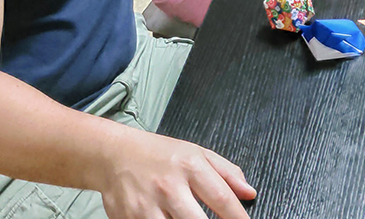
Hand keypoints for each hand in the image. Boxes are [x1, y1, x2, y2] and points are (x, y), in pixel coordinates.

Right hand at [99, 133, 254, 218]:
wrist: (114, 154)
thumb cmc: (160, 154)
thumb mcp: (197, 153)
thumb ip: (227, 173)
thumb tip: (249, 193)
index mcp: (190, 166)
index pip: (222, 198)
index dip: (238, 217)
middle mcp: (168, 186)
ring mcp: (146, 205)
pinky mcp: (127, 218)